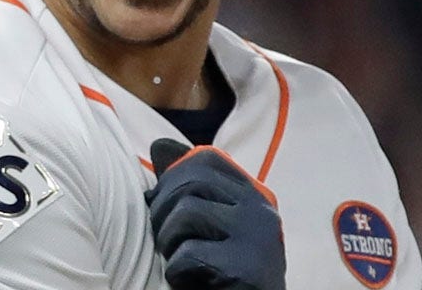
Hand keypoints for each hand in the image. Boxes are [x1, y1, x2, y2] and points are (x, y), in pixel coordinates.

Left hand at [145, 139, 285, 289]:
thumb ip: (188, 188)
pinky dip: (178, 273)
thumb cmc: (220, 275)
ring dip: (169, 242)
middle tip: (167, 241)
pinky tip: (191, 283)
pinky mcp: (247, 270)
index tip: (168, 207)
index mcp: (253, 197)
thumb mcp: (208, 226)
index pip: (206, 158)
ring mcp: (257, 239)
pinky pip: (189, 256)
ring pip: (188, 212)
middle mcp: (261, 211)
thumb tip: (159, 146)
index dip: (174, 179)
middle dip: (163, 210)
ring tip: (180, 262)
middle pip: (192, 181)